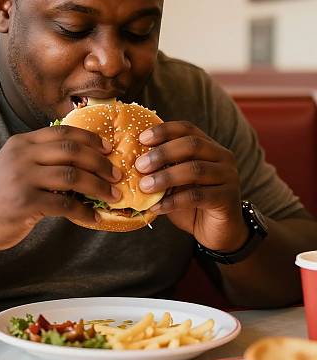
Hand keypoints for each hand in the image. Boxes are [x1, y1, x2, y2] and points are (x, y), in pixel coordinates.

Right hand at [0, 125, 121, 250]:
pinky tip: (94, 218)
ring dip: (98, 187)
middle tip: (116, 173)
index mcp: (22, 142)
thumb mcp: (15, 165)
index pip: (63, 132)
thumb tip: (83, 161)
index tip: (108, 148)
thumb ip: (41, 158)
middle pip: (71, 151)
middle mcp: (21, 155)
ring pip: (72, 176)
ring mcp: (22, 178)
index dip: (90, 138)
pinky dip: (84, 212)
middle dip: (100, 162)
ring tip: (113, 195)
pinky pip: (64, 205)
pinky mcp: (25, 203)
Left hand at [135, 121, 247, 251]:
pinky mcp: (227, 199)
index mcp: (208, 146)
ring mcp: (228, 177)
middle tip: (140, 165)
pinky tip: (157, 207)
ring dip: (166, 177)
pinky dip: (173, 201)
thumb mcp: (174, 181)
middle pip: (192, 145)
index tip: (142, 139)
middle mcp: (222, 156)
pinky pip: (198, 196)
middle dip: (162, 153)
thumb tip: (131, 162)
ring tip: (144, 186)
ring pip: (195, 170)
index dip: (164, 130)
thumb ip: (161, 169)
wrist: (218, 231)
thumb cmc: (190, 202)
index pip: (186, 128)